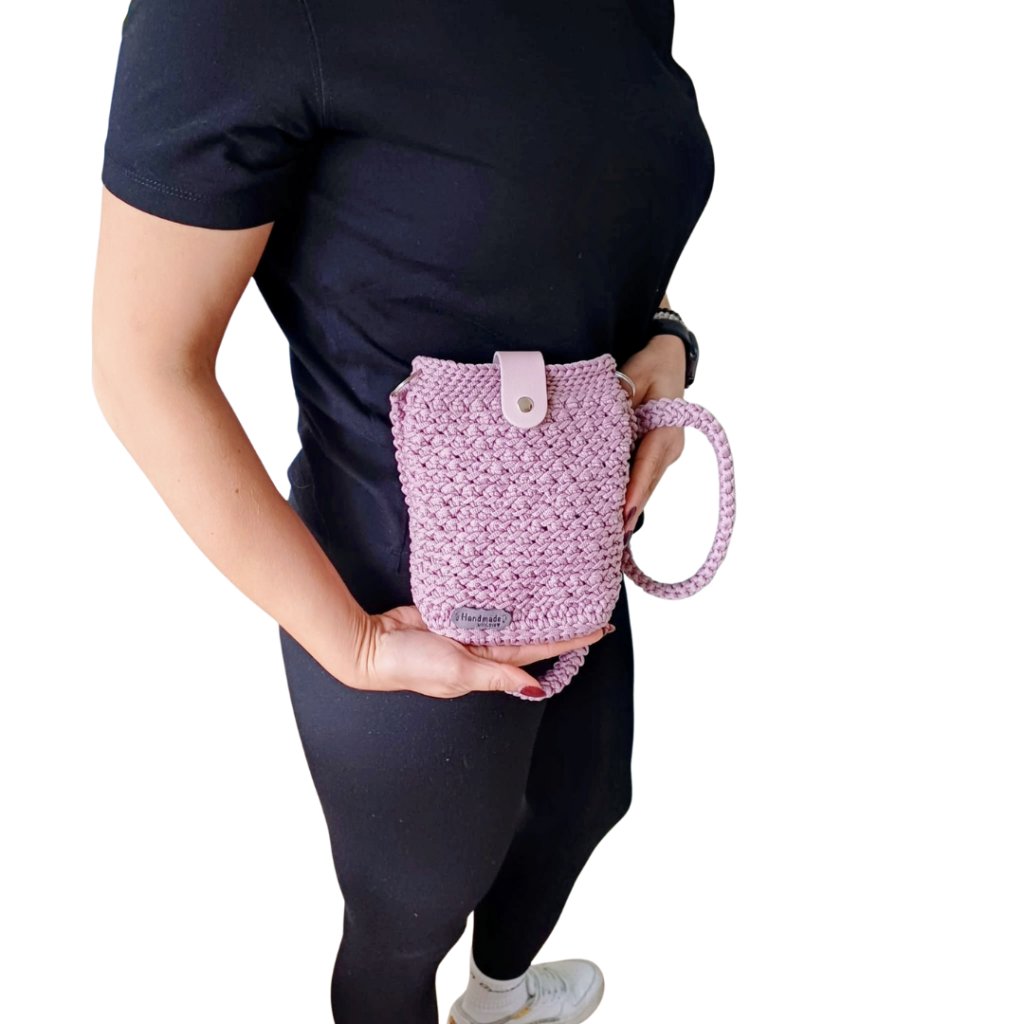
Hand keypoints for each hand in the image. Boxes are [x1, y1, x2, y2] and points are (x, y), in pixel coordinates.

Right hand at [349, 604, 613, 698]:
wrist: (372, 646)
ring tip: (565, 593)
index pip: (540, 651)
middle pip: (531, 635)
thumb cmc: (411, 665)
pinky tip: (521, 585)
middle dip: (560, 624)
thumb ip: (497, 675)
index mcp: (490, 665)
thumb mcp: (459, 671)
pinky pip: (487, 605)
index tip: (600, 629)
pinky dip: (506, 599)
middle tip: (591, 605)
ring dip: (536, 610)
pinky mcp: (454, 612)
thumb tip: (535, 689)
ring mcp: (469, 631)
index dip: (571, 641)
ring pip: (512, 619)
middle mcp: (485, 649)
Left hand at [619, 332, 687, 536]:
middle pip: (646, 482)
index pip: (647, 464)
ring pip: (643, 483)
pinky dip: (628, 490)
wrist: (669, 358)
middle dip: (628, 507)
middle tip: (609, 534)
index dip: (635, 489)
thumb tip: (609, 411)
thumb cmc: (653, 364)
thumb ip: (622, 393)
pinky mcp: (655, 454)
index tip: (624, 512)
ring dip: (627, 503)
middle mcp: (669, 447)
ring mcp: (664, 453)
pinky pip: (640, 475)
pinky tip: (612, 510)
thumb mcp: (637, 373)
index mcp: (667, 430)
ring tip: (608, 531)